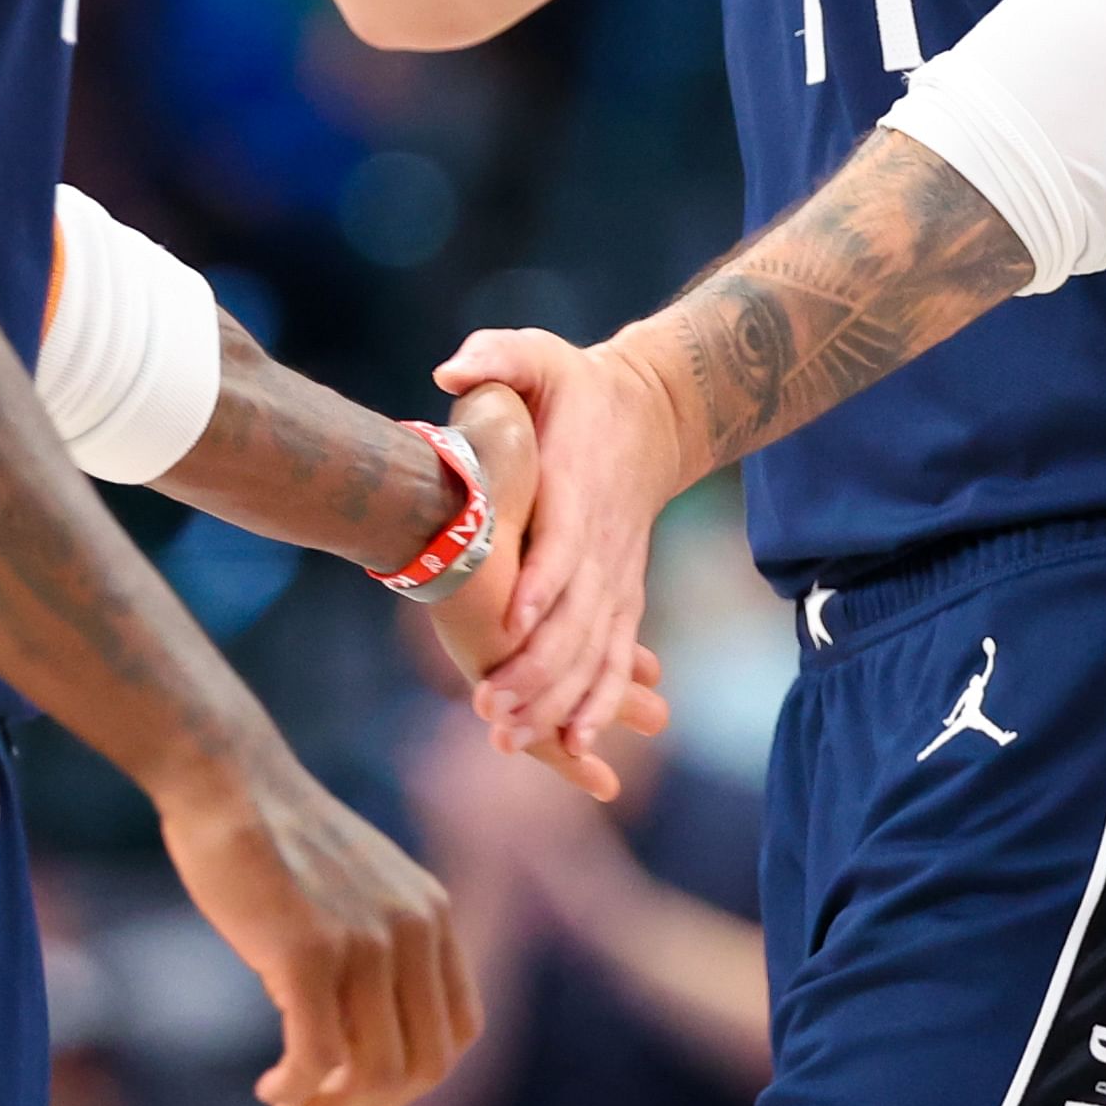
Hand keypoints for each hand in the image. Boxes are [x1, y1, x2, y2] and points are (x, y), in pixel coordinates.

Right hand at [157, 752, 477, 1105]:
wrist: (226, 778)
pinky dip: (296, 1090)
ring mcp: (365, 942)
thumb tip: (350, 1038)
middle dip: (373, 1105)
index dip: (414, 1076)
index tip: (359, 1082)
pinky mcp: (308, 953)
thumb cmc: (274, 834)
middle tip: (320, 1105)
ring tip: (292, 1100)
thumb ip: (375, 946)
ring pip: (376, 1074)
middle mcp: (414, 929)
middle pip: (426, 1065)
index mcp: (433, 913)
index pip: (460, 1031)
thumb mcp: (356, 885)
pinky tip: (272, 1087)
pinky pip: (318, 1059)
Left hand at [431, 379, 668, 801]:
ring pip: (594, 649)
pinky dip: (601, 701)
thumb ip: (499, 355)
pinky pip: (614, 657)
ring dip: (559, 699)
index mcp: (573, 488)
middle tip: (493, 711)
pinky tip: (579, 750)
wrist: (652, 413)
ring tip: (515, 740)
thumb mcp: (539, 356)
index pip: (558, 544)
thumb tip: (453, 371)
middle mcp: (599, 542)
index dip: (539, 585)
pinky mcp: (622, 595)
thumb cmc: (577, 386)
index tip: (512, 623)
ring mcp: (615, 574)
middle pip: (574, 617)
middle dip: (537, 668)